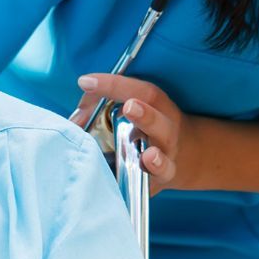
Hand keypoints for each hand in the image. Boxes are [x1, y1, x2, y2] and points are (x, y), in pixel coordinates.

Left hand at [72, 74, 190, 193]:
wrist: (184, 158)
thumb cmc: (144, 130)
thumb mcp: (127, 113)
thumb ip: (97, 109)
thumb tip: (75, 122)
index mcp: (155, 105)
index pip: (139, 91)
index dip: (113, 84)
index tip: (86, 82)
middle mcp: (164, 127)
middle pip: (157, 118)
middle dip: (144, 113)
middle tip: (128, 107)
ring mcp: (167, 152)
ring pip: (164, 148)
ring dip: (153, 143)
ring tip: (146, 147)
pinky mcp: (163, 176)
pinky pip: (162, 173)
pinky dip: (156, 168)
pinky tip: (148, 163)